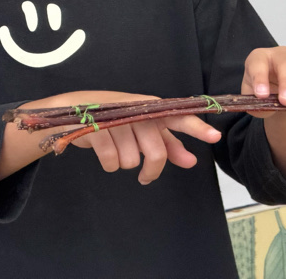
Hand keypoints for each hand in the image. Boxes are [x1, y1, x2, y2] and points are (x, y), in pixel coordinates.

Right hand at [46, 91, 221, 184]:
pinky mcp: (96, 130)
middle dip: (151, 170)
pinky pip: (112, 162)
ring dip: (123, 162)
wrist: (71, 110)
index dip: (196, 127)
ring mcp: (116, 119)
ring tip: (115, 149)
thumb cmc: (113, 120)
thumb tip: (191, 161)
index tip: (214, 137)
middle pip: (156, 152)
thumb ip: (167, 144)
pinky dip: (109, 163)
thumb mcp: (142, 129)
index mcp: (151, 108)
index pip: (178, 117)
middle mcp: (137, 111)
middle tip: (145, 176)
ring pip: (131, 161)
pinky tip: (104, 153)